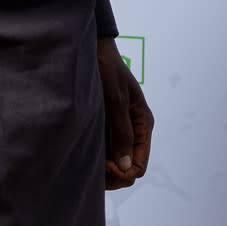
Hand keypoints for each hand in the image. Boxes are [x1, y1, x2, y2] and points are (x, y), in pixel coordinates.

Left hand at [97, 36, 153, 189]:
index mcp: (143, 123)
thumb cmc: (107, 71)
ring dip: (102, 168)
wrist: (91, 51)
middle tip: (92, 165)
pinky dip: (95, 159)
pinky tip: (83, 152)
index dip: (124, 171)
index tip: (105, 164)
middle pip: (128, 168)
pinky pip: (104, 154)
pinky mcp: (104, 128)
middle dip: (112, 174)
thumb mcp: (116, 101)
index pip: (140, 164)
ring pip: (114, 165)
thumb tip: (126, 165)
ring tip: (85, 158)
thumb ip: (122, 133)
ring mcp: (118, 131)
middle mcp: (133, 130)